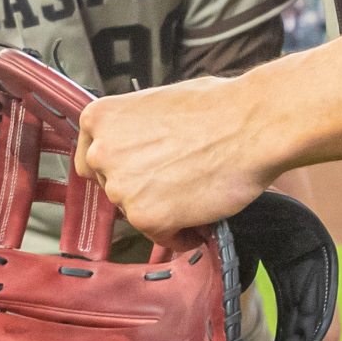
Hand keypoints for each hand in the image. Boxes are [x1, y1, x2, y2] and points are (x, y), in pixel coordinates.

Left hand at [75, 75, 271, 241]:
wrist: (250, 125)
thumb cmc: (216, 107)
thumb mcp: (157, 103)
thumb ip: (135, 129)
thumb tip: (140, 147)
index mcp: (99, 119)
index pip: (91, 159)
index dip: (119, 169)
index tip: (138, 174)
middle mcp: (101, 153)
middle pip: (114, 188)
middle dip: (142, 189)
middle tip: (176, 183)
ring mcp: (121, 188)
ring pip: (136, 213)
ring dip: (162, 212)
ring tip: (195, 197)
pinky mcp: (146, 218)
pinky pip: (161, 237)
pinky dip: (180, 235)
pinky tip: (201, 219)